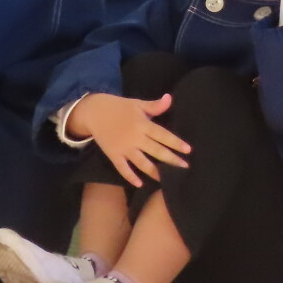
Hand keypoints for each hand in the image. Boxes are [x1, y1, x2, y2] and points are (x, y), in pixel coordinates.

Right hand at [70, 92, 191, 188]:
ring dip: (154, 171)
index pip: (163, 135)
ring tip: (166, 179)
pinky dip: (130, 176)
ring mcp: (123, 148)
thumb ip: (154, 106)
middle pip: (156, 151)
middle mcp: (135, 137)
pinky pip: (122, 168)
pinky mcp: (113, 154)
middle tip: (184, 167)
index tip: (188, 150)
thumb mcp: (137, 104)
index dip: (176, 143)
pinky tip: (140, 184)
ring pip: (142, 162)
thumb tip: (170, 98)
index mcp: (142, 124)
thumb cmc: (119, 107)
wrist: (94, 112)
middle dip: (171, 160)